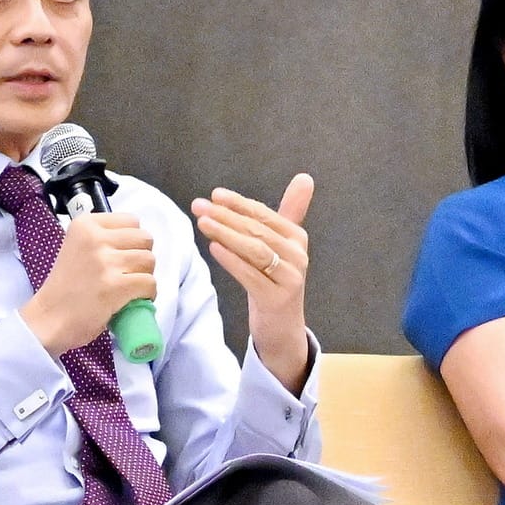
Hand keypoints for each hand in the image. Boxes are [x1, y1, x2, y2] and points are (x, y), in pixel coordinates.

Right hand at [23, 211, 161, 355]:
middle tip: (129, 273)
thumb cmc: (65, 288)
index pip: (131, 220)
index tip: (122, 256)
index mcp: (85, 225)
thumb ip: (102, 239)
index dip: (133, 241)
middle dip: (142, 257)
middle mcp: (94, 238)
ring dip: (145, 276)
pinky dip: (147, 294)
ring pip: (149, 260)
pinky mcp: (114, 286)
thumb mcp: (77, 248)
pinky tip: (133, 300)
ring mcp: (104, 262)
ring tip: (130, 288)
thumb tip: (136, 243)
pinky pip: (149, 283)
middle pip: (144, 239)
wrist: (48, 318)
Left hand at [200, 174, 317, 381]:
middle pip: (257, 231)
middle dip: (226, 216)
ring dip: (226, 234)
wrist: (283, 328)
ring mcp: (289, 278)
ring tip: (203, 223)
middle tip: (200, 205)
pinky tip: (214, 248)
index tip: (216, 195)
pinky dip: (232, 260)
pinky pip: (250, 275)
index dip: (239, 203)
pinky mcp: (276, 299)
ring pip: (254, 250)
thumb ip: (290, 212)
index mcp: (297, 238)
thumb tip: (305, 177)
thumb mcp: (282, 247)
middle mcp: (297, 256)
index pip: (264, 215)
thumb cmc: (275, 282)